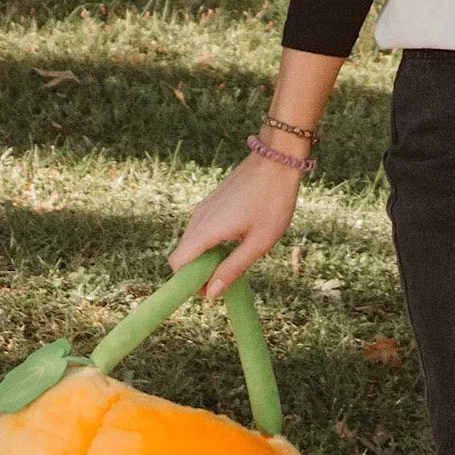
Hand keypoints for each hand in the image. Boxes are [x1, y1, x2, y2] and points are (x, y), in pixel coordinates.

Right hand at [168, 152, 304, 299]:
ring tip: (235, 258)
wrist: (277, 161)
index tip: (210, 289)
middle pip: (183, 254)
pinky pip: (201, 229)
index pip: (177, 263)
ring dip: (205, 257)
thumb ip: (233, 269)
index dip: (187, 282)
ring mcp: (203, 208)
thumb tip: (211, 293)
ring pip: (192, 241)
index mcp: (206, 230)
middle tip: (227, 276)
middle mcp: (198, 218)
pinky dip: (210, 242)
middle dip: (198, 271)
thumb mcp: (259, 243)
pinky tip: (236, 240)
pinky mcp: (211, 202)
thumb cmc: (273, 202)